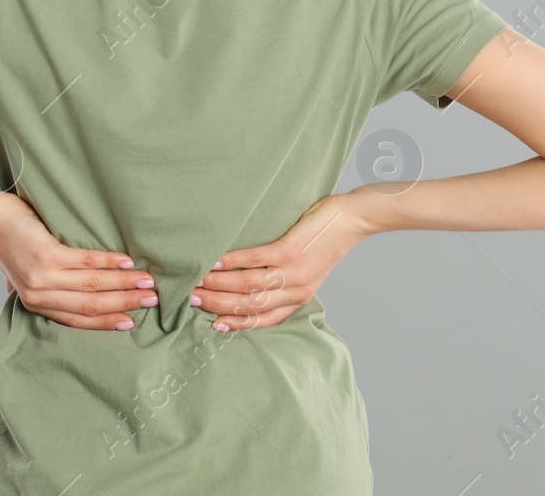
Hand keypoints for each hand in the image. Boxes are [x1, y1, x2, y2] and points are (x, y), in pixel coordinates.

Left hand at [0, 190, 158, 329]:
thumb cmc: (9, 241)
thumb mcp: (20, 274)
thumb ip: (41, 290)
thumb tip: (58, 299)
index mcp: (36, 304)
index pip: (78, 320)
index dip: (107, 322)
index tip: (133, 321)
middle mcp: (39, 296)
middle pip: (90, 306)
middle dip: (125, 304)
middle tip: (153, 300)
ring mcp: (42, 277)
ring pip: (92, 286)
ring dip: (124, 284)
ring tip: (148, 281)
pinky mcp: (46, 256)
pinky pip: (86, 262)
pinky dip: (110, 263)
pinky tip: (127, 261)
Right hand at [193, 192, 374, 331]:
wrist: (353, 219)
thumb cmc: (324, 240)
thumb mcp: (307, 269)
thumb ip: (282, 279)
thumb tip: (245, 279)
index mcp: (298, 297)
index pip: (262, 318)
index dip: (236, 324)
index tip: (213, 325)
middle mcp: (295, 290)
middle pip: (250, 305)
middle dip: (218, 304)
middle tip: (191, 299)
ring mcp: (293, 271)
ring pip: (249, 285)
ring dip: (219, 284)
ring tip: (197, 280)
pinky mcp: (291, 251)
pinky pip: (255, 259)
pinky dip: (232, 262)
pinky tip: (215, 260)